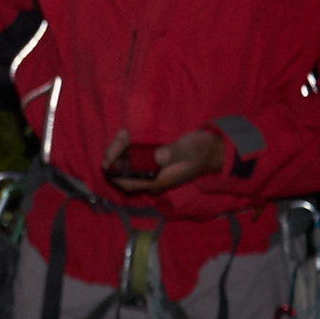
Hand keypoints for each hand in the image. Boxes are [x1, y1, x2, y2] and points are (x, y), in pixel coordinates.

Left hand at [104, 126, 225, 194]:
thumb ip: (172, 154)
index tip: (107, 159)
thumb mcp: (188, 151)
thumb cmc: (200, 151)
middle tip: (117, 140)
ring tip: (122, 134)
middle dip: (115, 158)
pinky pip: (133, 157)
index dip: (114, 173)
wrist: (212, 148)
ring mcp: (151, 170)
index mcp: (157, 181)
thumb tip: (157, 157)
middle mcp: (151, 178)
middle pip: (123, 174)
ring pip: (126, 165)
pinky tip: (126, 134)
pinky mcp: (152, 160)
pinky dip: (126, 147)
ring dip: (119, 151)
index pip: (128, 184)